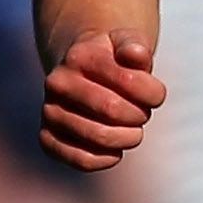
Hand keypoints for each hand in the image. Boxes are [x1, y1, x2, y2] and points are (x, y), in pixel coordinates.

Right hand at [38, 27, 166, 171]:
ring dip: (128, 138)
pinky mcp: (47, 138)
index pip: (129, 81)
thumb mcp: (127, 42)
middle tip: (141, 113)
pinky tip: (114, 148)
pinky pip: (82, 160)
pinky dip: (107, 159)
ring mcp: (49, 111)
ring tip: (131, 129)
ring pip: (99, 137)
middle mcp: (58, 83)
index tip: (154, 95)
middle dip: (139, 116)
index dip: (154, 94)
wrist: (81, 71)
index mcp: (80, 56)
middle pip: (113, 111)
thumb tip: (136, 55)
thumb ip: (136, 45)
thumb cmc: (112, 59)